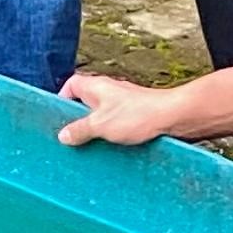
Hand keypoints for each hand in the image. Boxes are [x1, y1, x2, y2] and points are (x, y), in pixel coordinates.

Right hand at [57, 74, 186, 147]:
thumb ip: (78, 130)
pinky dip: (113, 134)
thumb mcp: (99, 125)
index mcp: (95, 87)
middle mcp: (109, 91)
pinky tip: (113, 147)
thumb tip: (64, 135)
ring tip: (94, 145)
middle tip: (74, 136)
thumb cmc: (139, 114)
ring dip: (98, 130)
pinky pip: (118, 124)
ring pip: (102, 115)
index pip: (71, 85)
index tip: (58, 116)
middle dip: (79, 120)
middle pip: (85, 102)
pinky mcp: (137, 115)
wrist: (174, 117)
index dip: (62, 99)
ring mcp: (124, 103)